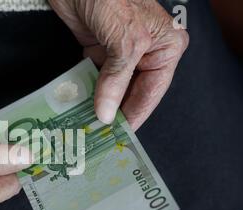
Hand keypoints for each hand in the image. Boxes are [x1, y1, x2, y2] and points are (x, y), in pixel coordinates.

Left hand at [49, 0, 188, 129]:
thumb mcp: (124, 40)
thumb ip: (117, 79)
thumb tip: (108, 114)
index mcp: (165, 47)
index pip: (152, 91)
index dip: (136, 115)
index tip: (122, 136)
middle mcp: (144, 51)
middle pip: (132, 92)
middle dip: (117, 111)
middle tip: (102, 135)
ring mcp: (119, 52)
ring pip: (111, 87)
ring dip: (99, 104)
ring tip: (88, 126)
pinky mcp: (97, 50)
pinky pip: (93, 78)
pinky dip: (85, 91)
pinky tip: (78, 106)